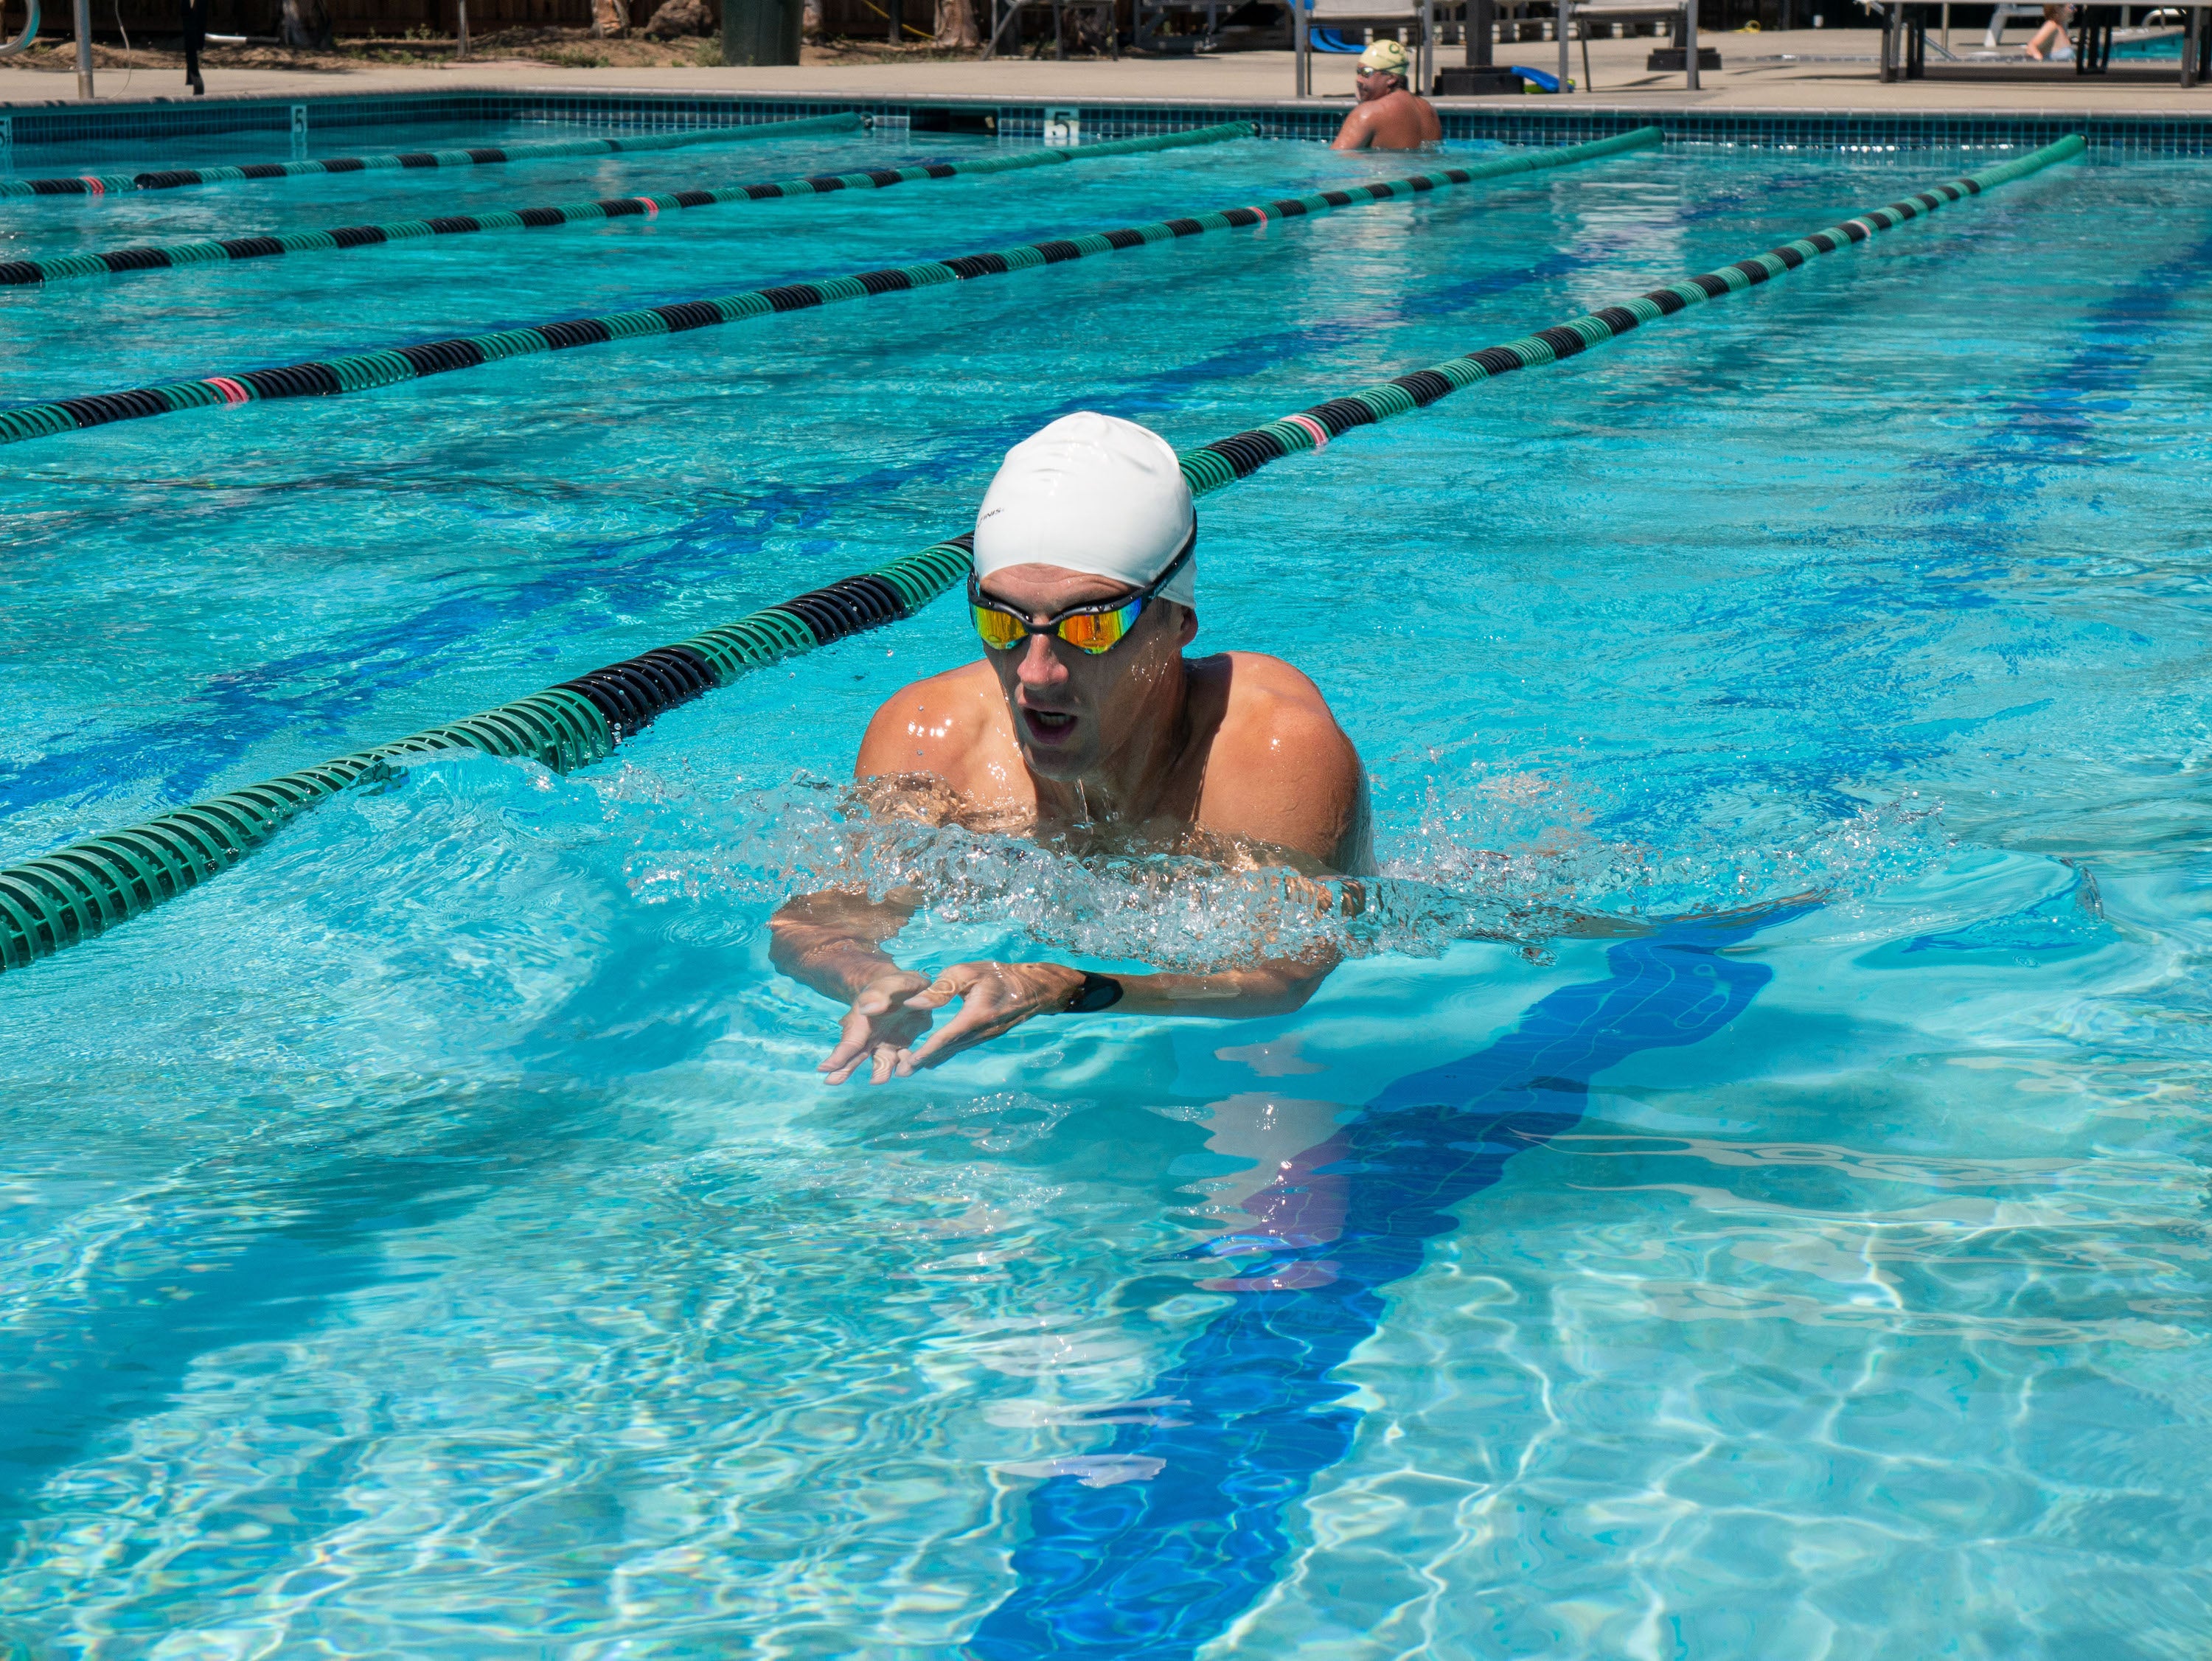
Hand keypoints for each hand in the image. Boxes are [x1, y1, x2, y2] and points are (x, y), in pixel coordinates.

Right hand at [820, 969, 933, 1085]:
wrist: (906, 990)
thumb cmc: (893, 985)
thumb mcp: (890, 983)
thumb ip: (880, 994)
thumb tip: (868, 1008)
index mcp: (862, 1021)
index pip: (849, 1041)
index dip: (838, 1055)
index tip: (823, 1068)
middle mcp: (871, 1037)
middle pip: (856, 1056)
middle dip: (845, 1069)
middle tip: (831, 1082)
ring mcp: (887, 1044)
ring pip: (881, 1063)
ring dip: (880, 1073)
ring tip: (878, 1080)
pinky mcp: (903, 1048)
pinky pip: (905, 1061)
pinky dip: (906, 1066)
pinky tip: (905, 1070)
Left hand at [901, 961, 1085, 1070]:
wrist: (1032, 988)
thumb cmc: (998, 975)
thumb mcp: (968, 972)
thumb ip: (941, 988)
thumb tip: (914, 1003)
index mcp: (975, 1016)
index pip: (945, 1037)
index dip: (926, 1051)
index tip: (908, 1062)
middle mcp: (979, 1032)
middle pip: (946, 1051)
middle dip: (923, 1062)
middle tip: (900, 1072)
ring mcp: (983, 1037)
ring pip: (953, 1051)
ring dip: (932, 1059)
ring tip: (910, 1067)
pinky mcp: (985, 1036)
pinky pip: (960, 1047)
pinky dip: (944, 1052)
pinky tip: (933, 1055)